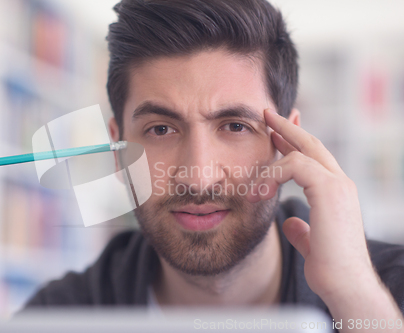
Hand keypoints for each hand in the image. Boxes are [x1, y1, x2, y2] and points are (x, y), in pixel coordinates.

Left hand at [246, 109, 379, 298]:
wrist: (344, 285)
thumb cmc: (330, 269)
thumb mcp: (311, 243)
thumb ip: (302, 229)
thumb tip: (290, 223)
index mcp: (336, 192)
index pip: (314, 157)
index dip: (294, 142)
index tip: (275, 133)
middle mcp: (340, 183)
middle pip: (311, 143)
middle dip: (287, 127)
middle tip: (267, 114)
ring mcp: (338, 184)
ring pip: (300, 152)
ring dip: (270, 165)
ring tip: (251, 188)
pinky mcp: (329, 190)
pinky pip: (295, 166)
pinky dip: (272, 176)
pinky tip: (259, 194)